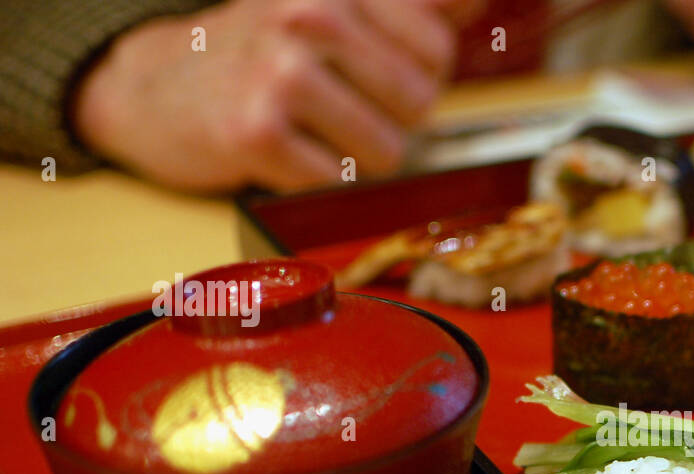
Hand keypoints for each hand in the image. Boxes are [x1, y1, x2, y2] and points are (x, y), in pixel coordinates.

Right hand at [71, 0, 482, 191]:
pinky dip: (316, 179)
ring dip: (357, 154)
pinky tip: (284, 149)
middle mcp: (313, 11)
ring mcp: (283, 70)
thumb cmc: (267, 51)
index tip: (372, 67)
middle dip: (389, 116)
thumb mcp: (339, 6)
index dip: (416, 73)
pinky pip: (338, 181)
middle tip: (337, 101)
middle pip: (420, 102)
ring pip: (388, 149)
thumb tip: (481, 5)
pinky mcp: (257, 131)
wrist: (157, 86)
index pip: (438, 48)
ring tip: (313, 127)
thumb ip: (419, 7)